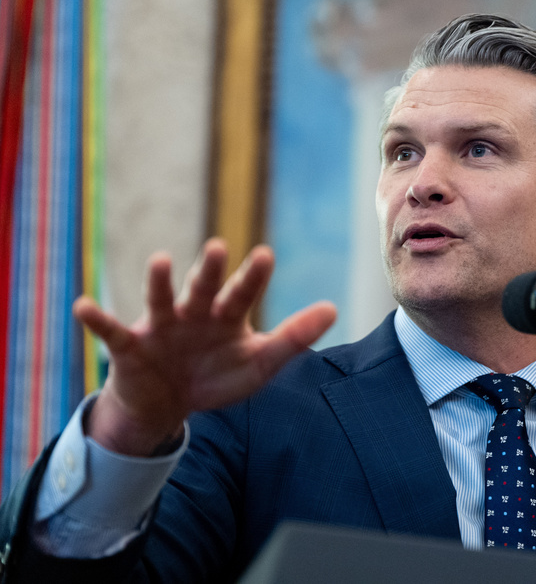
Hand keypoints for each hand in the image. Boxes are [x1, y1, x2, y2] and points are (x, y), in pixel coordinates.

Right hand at [74, 238, 336, 456]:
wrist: (168, 406)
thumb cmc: (217, 377)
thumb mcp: (259, 363)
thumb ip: (294, 337)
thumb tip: (333, 308)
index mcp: (226, 315)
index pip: (243, 293)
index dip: (253, 276)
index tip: (266, 254)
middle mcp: (194, 312)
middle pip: (204, 288)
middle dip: (210, 270)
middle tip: (219, 248)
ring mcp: (160, 327)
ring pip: (160, 300)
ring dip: (159, 282)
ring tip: (160, 261)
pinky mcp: (129, 346)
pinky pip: (109, 331)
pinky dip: (95, 319)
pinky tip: (83, 306)